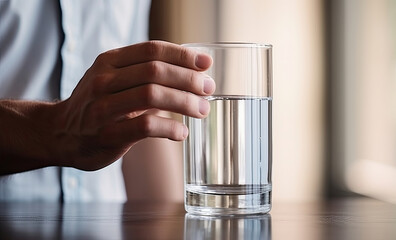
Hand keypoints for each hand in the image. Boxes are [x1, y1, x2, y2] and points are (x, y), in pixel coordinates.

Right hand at [52, 41, 214, 170]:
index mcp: (109, 62)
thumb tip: (193, 72)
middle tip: (208, 89)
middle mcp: (104, 80)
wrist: (60, 134)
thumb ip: (146, 74)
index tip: (206, 63)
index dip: (182, 55)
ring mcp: (103, 107)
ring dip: (185, 102)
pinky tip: (181, 133)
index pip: (152, 50)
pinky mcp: (107, 134)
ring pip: (153, 96)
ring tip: (202, 110)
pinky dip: (170, 128)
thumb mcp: (114, 80)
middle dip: (189, 79)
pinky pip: (146, 127)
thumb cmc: (97, 105)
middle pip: (156, 71)